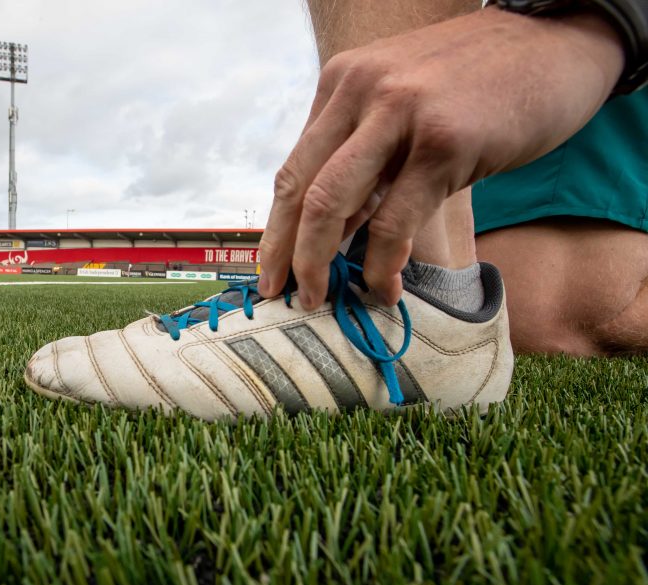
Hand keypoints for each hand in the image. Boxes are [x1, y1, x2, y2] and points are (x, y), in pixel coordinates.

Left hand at [258, 8, 624, 307]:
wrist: (557, 43)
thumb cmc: (480, 83)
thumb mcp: (405, 101)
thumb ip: (367, 150)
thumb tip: (335, 226)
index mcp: (344, 81)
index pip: (295, 166)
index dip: (277, 226)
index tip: (269, 267)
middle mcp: (362, 90)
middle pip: (300, 187)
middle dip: (284, 251)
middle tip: (278, 293)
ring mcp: (401, 114)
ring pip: (330, 204)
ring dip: (317, 263)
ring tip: (320, 300)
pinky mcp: (444, 143)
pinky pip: (394, 221)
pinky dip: (381, 264)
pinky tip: (383, 288)